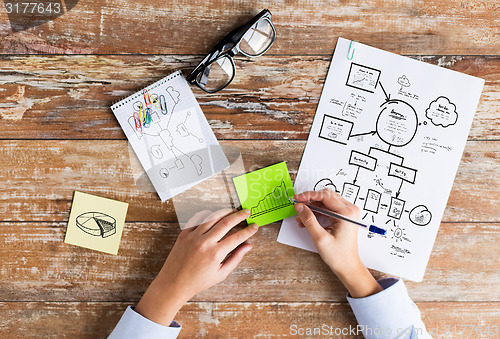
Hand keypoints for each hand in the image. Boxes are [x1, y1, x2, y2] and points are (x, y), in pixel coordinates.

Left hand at [135, 208, 257, 324]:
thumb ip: (236, 258)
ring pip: (213, 217)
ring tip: (233, 211)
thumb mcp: (221, 274)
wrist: (173, 283)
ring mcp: (193, 236)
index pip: (237, 237)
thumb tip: (248, 246)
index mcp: (215, 254)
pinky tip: (215, 215)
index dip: (248, 230)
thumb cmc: (198, 281)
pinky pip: (198, 219)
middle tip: (247, 212)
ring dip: (225, 212)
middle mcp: (205, 242)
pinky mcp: (184, 233)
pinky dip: (208, 215)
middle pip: (227, 222)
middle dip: (239, 215)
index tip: (255, 226)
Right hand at [294, 189, 381, 297]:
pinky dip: (316, 212)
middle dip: (310, 200)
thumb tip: (300, 207)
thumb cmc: (339, 256)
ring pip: (326, 202)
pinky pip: (328, 209)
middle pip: (326, 196)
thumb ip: (309, 220)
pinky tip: (307, 220)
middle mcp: (349, 210)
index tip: (297, 198)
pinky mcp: (343, 217)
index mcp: (347, 213)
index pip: (325, 196)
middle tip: (298, 205)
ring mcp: (347, 213)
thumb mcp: (320, 238)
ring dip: (312, 207)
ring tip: (301, 217)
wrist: (348, 267)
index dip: (309, 195)